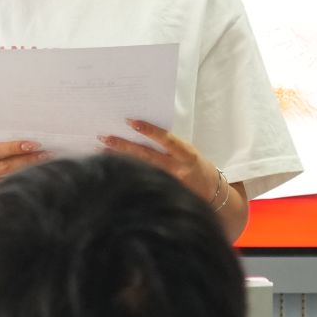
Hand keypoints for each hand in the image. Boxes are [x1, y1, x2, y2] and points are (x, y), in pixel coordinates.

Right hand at [0, 142, 43, 212]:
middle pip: (3, 167)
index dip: (14, 147)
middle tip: (47, 155)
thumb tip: (16, 149)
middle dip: (27, 160)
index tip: (33, 144)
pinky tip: (28, 186)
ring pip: (4, 182)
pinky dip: (14, 189)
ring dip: (25, 175)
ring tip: (43, 169)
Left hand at [100, 120, 220, 206]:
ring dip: (120, 159)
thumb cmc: (198, 168)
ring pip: (141, 170)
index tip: (131, 122)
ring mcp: (170, 184)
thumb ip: (170, 146)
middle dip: (124, 146)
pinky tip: (112, 168)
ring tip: (101, 150)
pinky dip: (127, 173)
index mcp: (187, 154)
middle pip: (147, 156)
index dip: (149, 131)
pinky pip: (143, 182)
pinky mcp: (164, 193)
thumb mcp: (189, 153)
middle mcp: (178, 169)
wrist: (214, 194)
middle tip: (104, 137)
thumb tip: (142, 133)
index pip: (166, 140)